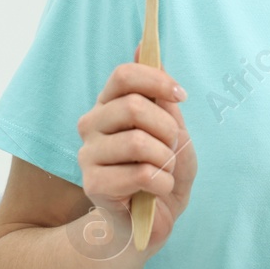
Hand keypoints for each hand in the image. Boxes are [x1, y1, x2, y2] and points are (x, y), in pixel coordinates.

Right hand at [75, 45, 196, 253]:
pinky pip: (142, 173)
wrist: (151, 221)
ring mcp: (88, 155)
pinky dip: (163, 182)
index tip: (181, 95)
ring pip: (138, 141)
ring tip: (166, 171)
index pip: (123, 75)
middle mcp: (92, 126)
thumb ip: (161, 98)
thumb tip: (141, 47)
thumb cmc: (162, 173)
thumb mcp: (172, 132)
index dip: (156, 80)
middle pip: (132, 106)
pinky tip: (158, 189)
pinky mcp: (94, 185)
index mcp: (109, 106)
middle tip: (173, 147)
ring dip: (166, 159)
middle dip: (168, 128)